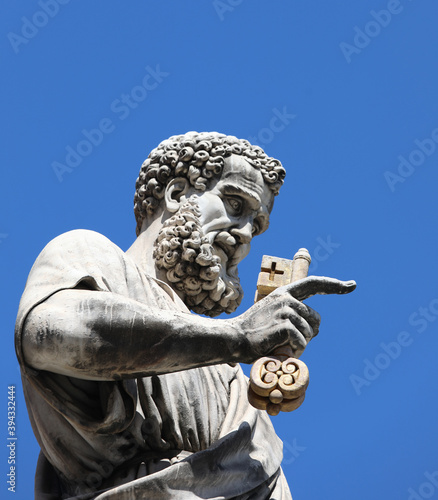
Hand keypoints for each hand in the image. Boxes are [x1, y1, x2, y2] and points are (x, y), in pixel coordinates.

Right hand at [231, 276, 355, 361]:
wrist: (233, 338)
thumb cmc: (254, 332)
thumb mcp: (273, 317)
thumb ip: (293, 316)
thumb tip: (315, 328)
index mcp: (284, 293)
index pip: (313, 284)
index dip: (334, 285)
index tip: (352, 285)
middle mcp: (286, 298)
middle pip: (316, 318)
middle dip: (308, 333)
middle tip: (288, 340)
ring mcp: (284, 310)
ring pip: (309, 332)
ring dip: (299, 344)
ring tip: (280, 344)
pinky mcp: (283, 324)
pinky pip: (302, 340)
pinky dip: (295, 350)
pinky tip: (281, 349)